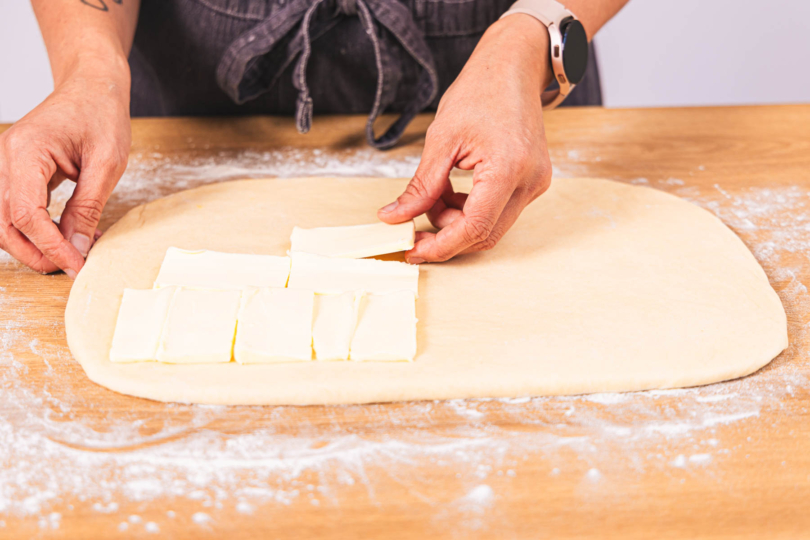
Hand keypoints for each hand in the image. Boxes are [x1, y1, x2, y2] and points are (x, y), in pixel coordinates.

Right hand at [0, 62, 130, 276]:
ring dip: (35, 244)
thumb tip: (78, 248)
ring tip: (74, 255)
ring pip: (6, 220)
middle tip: (70, 269)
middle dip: (34, 253)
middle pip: (3, 222)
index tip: (75, 266)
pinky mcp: (18, 172)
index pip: (26, 213)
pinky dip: (41, 229)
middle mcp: (6, 159)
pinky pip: (20, 208)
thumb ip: (88, 207)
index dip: (50, 246)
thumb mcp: (106, 164)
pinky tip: (73, 236)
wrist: (92, 85)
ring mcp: (8, 166)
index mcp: (25, 152)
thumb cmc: (101, 114)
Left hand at [378, 15, 552, 262]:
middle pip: (484, 234)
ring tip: (433, 196)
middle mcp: (529, 182)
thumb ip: (421, 186)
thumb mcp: (441, 139)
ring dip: (456, 221)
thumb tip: (395, 218)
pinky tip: (451, 192)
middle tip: (414, 224)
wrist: (513, 67)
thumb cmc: (481, 92)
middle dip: (446, 235)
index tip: (413, 249)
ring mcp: (535, 184)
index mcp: (508, 169)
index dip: (441, 245)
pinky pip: (498, 212)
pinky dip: (470, 210)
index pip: (474, 228)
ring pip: (491, 226)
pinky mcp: (532, 183)